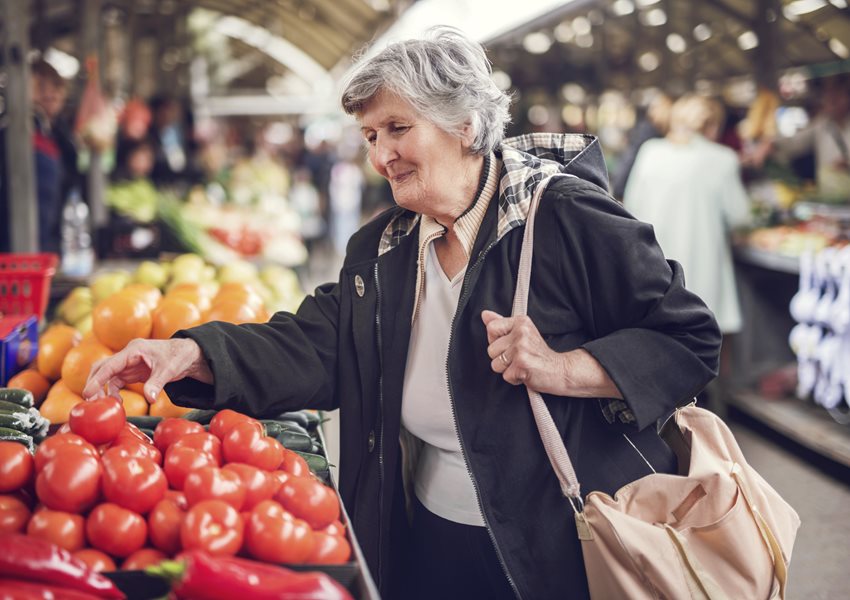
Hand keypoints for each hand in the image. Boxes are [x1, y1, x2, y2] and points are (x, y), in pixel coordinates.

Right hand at [82, 338, 212, 403]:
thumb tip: (150, 399)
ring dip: (101, 389)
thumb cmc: (179, 357)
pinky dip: (112, 391)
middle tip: (90, 401)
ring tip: (101, 404)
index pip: (110, 364)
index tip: (88, 392)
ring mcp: (128, 363)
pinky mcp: (132, 371)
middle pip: (102, 368)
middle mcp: (128, 355)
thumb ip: (157, 384)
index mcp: (134, 349)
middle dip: (94, 383)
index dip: (98, 379)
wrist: (189, 354)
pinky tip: (117, 402)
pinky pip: (116, 381)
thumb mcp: (169, 370)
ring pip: (107, 375)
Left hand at [481, 310, 564, 391]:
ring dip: (507, 369)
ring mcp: (521, 348)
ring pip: (496, 364)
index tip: (510, 345)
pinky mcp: (522, 363)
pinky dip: (514, 379)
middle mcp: (521, 332)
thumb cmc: (540, 354)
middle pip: (491, 349)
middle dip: (502, 358)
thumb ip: (502, 324)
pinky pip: (505, 376)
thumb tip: (485, 314)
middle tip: (518, 357)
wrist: (560, 370)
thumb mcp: (522, 334)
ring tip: (521, 365)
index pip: (492, 328)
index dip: (496, 341)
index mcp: (521, 322)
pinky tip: (525, 373)